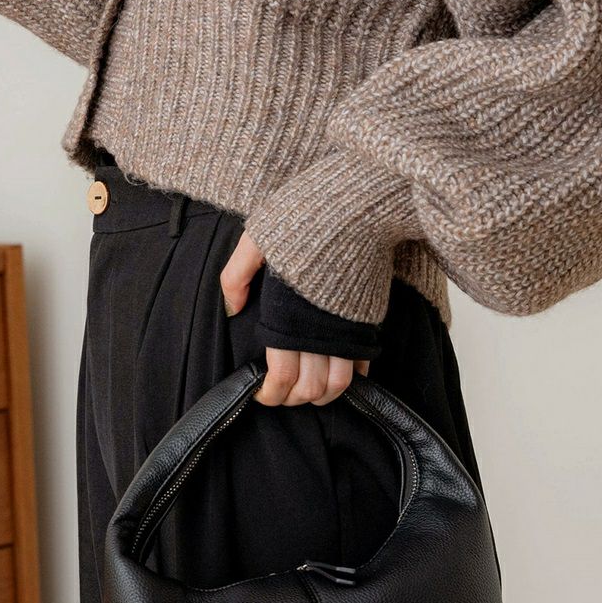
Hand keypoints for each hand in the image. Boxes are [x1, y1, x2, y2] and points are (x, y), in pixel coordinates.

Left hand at [219, 232, 370, 405]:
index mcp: (288, 317)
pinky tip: (338, 373)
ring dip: (324, 395)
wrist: (358, 203)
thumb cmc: (304, 216)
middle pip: (311, 387)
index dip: (270, 394)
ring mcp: (348, 326)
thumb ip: (236, 276)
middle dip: (294, 399)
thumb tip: (233, 310)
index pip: (281, 377)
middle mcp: (320, 330)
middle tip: (282, 395)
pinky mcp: (368, 317)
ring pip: (341, 383)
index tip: (261, 394)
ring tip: (310, 392)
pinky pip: (365, 361)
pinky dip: (352, 377)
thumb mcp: (257, 238)